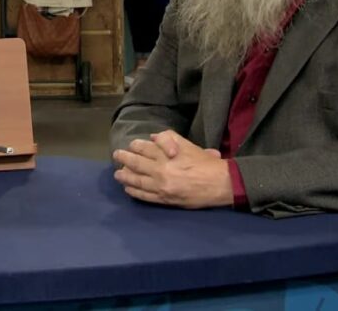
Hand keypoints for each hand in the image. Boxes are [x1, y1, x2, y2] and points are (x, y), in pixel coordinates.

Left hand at [112, 130, 231, 208]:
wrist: (221, 184)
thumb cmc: (206, 163)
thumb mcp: (188, 145)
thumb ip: (169, 139)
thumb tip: (152, 138)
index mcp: (167, 155)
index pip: (144, 148)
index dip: (134, 146)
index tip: (130, 146)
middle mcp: (161, 169)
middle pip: (136, 163)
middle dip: (123, 159)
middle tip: (116, 156)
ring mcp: (161, 186)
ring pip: (137, 180)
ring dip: (124, 176)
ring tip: (117, 174)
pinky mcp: (165, 199)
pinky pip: (145, 196)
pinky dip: (134, 192)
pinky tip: (128, 189)